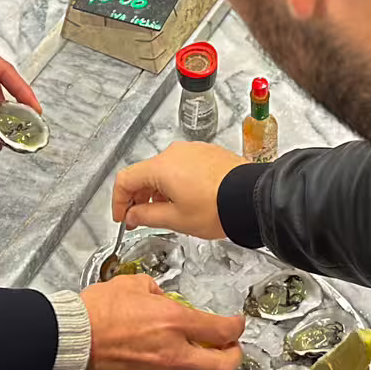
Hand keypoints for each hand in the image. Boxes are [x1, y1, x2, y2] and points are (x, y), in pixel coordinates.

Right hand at [78, 275, 244, 369]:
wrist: (69, 344)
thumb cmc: (96, 313)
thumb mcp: (131, 285)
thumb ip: (155, 291)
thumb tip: (163, 298)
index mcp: (174, 323)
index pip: (222, 331)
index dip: (236, 327)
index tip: (236, 324)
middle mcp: (174, 355)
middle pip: (223, 367)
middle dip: (233, 356)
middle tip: (230, 348)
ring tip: (203, 360)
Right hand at [111, 142, 243, 239]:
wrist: (252, 198)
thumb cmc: (218, 208)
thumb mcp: (176, 219)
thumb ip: (146, 216)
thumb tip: (131, 216)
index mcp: (161, 167)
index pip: (125, 179)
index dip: (118, 201)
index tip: (122, 217)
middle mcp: (175, 153)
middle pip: (144, 173)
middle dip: (139, 197)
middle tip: (141, 219)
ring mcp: (192, 150)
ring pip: (164, 169)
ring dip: (158, 190)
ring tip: (168, 212)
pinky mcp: (207, 153)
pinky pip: (182, 165)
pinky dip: (176, 182)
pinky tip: (186, 200)